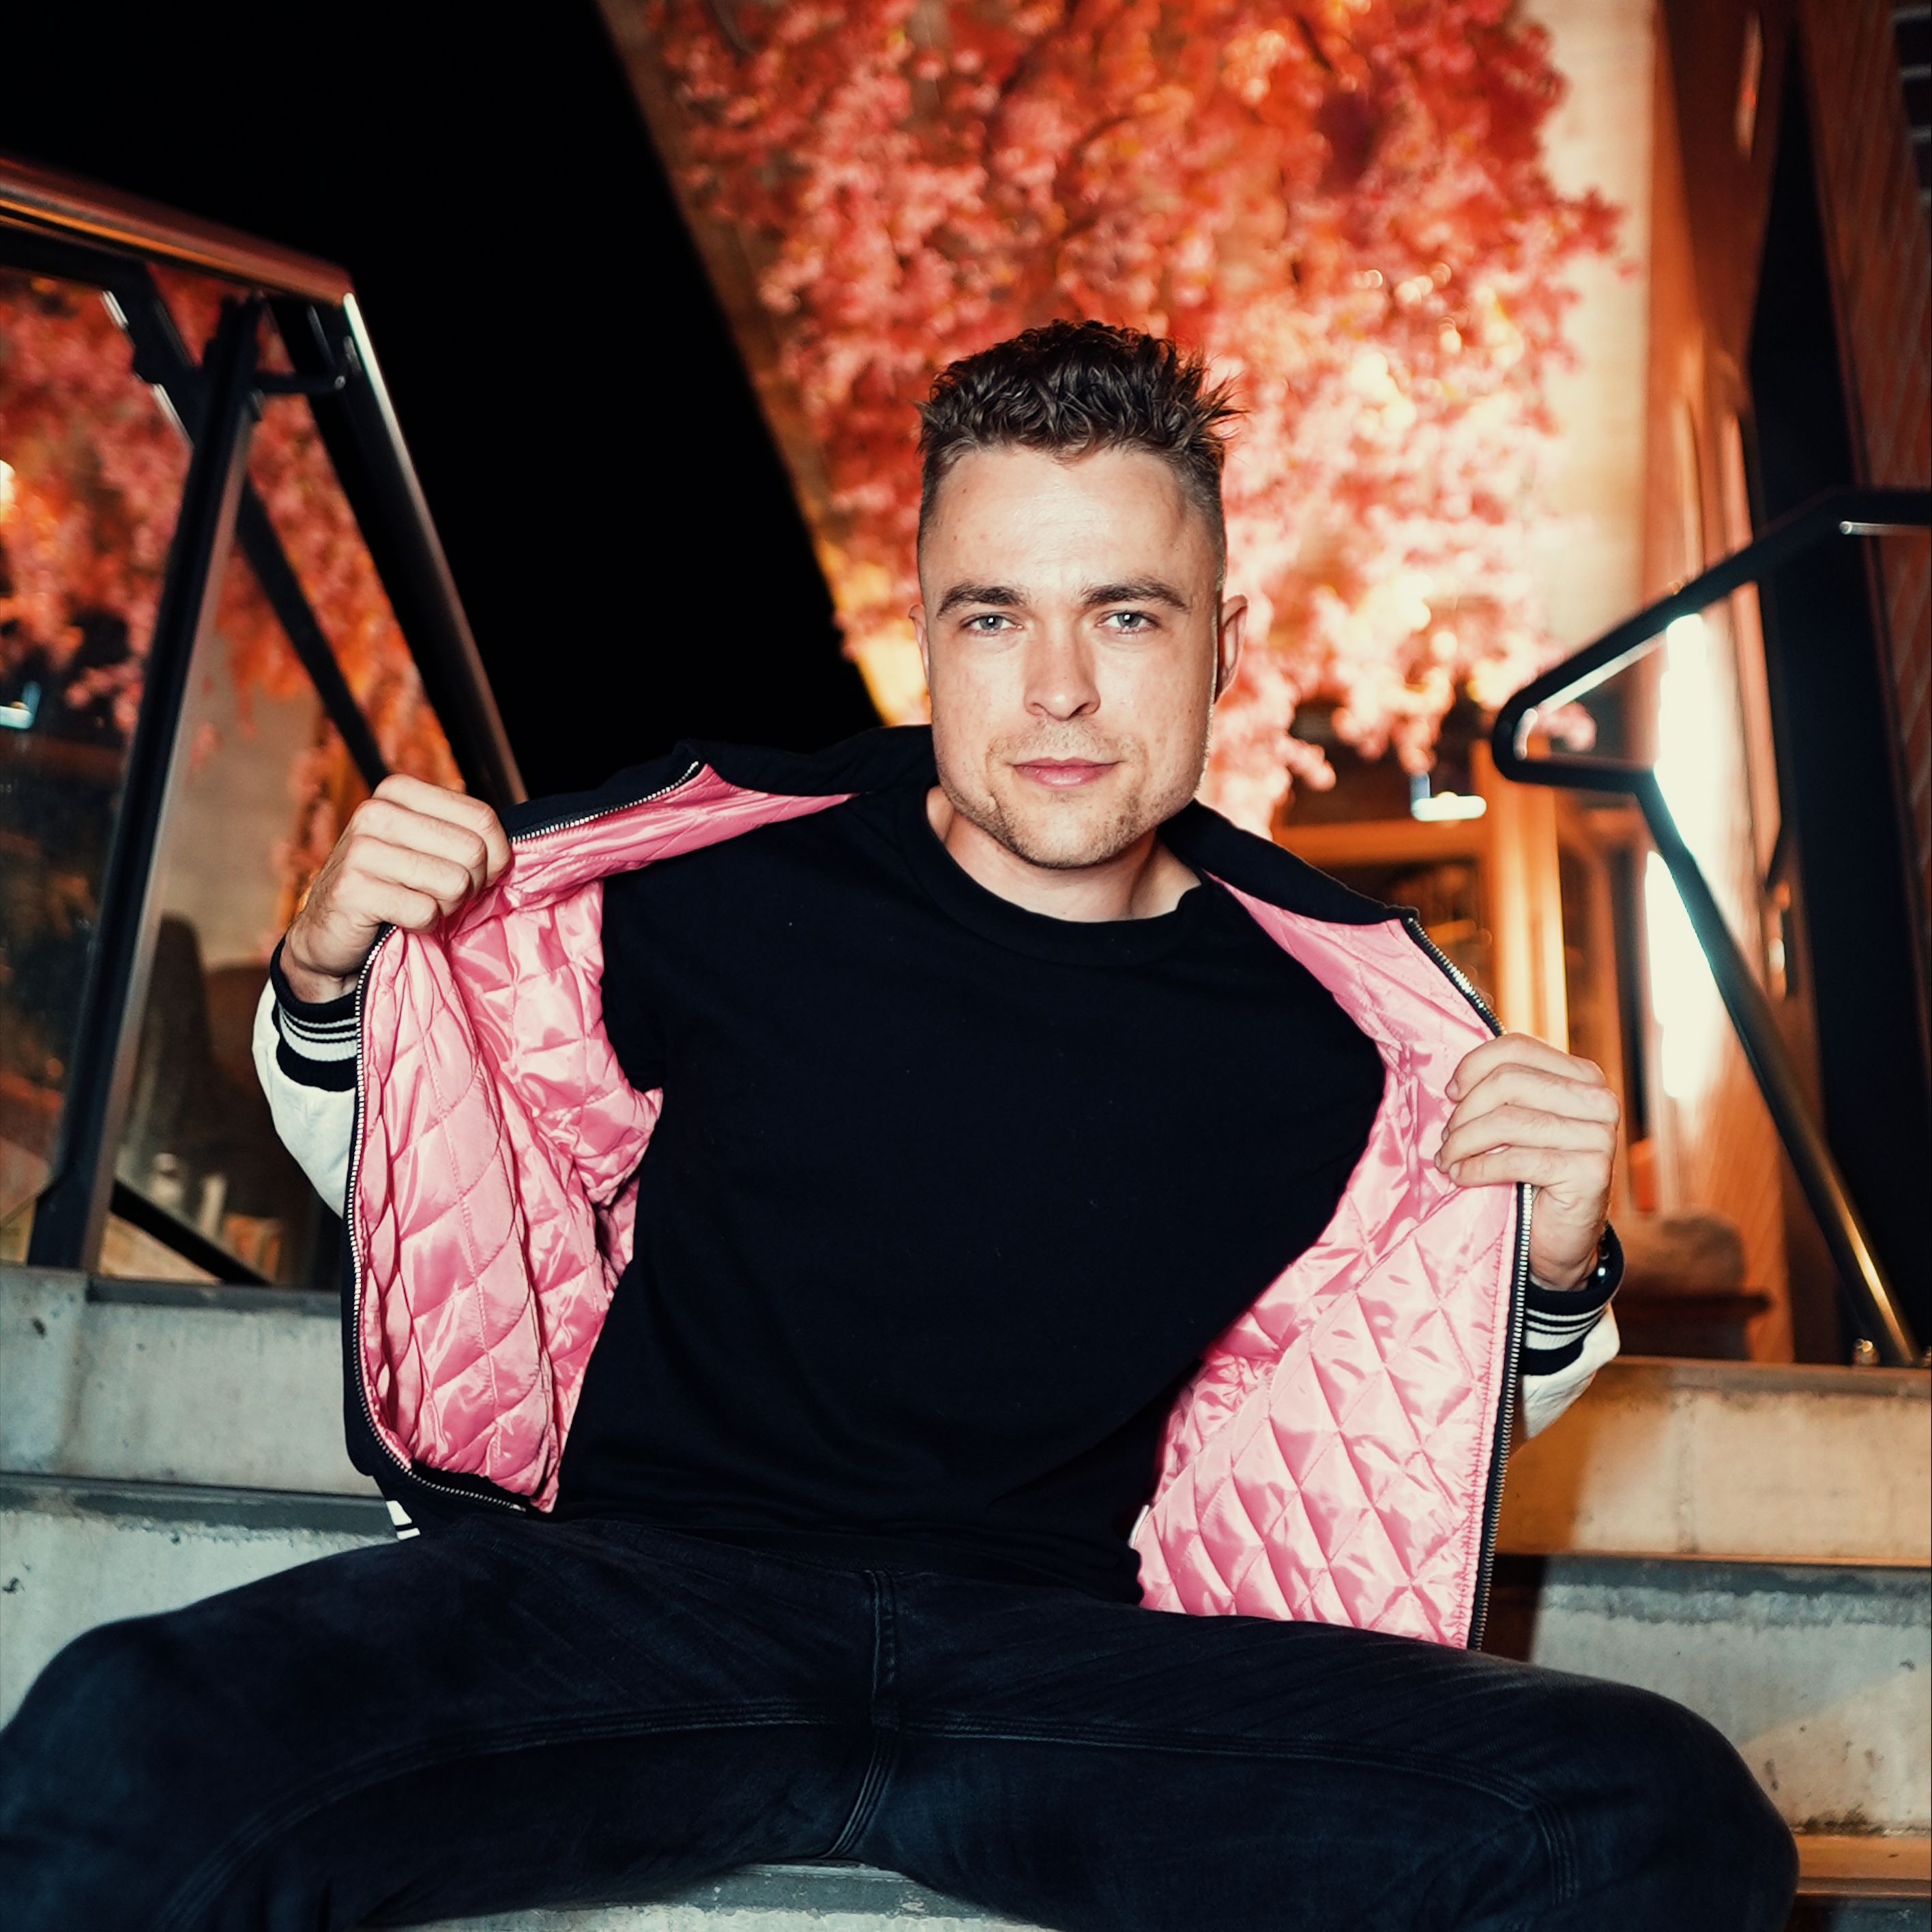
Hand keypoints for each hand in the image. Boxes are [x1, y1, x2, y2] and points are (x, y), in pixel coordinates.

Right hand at [282, 775, 509, 1001]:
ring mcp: (360, 849)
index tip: (474, 873)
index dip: (495, 857)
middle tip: (439, 895)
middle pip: (473, 853)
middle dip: (470, 885)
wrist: (330, 933)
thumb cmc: (393, 887)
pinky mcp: (352, 889)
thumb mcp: (428, 848)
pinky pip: (425, 912)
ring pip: (455, 884)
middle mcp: (376, 811)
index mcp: (400, 791)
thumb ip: (466, 836)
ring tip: (417, 905)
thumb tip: (511, 851)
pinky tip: (398, 919)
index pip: (483, 818)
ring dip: (446, 907)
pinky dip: (422, 925)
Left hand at [1434, 1033, 1617, 1288]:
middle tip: (1447, 1138)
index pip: (1517, 1048)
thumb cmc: (1530, 1175)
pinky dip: (1477, 1168)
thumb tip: (1453, 1082)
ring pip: (1507, 1121)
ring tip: (1447, 1159)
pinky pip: (1515, 1159)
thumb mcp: (1516, 1123)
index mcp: (1583, 1076)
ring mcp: (1599, 1135)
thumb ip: (1500, 1091)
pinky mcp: (1590, 1171)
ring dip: (1463, 1142)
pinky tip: (1460, 1176)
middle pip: (1508, 1082)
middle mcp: (1598, 1100)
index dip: (1473, 1066)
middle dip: (1465, 1111)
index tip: (1450, 1094)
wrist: (1558, 1238)